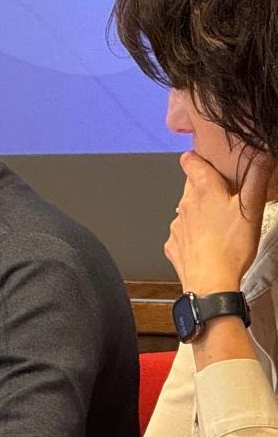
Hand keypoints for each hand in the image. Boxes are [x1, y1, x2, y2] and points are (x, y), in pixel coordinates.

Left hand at [166, 151, 273, 295]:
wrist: (210, 282)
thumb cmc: (232, 245)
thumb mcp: (252, 208)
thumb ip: (256, 178)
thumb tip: (262, 153)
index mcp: (203, 190)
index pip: (191, 163)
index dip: (196, 158)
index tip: (203, 158)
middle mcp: (184, 205)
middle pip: (190, 186)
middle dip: (203, 185)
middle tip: (223, 192)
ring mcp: (177, 226)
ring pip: (186, 210)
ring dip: (199, 210)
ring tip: (218, 220)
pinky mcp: (173, 245)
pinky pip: (183, 233)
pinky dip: (193, 233)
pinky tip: (207, 241)